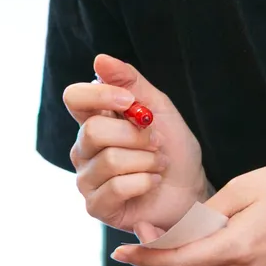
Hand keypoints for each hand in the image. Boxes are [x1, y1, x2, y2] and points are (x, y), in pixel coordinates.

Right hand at [63, 55, 206, 235]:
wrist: (192, 189)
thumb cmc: (174, 148)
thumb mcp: (158, 107)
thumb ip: (129, 82)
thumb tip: (99, 59)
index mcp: (94, 120)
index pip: (74, 98)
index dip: (100, 96)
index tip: (130, 102)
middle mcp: (84, 148)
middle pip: (93, 131)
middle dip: (136, 136)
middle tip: (157, 142)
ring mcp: (87, 179)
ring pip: (109, 160)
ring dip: (145, 160)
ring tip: (158, 164)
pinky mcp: (96, 206)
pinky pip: (115, 188)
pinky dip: (144, 182)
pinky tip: (152, 182)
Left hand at [108, 156, 265, 265]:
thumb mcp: (241, 188)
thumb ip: (204, 214)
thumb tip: (172, 231)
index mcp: (238, 247)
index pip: (177, 263)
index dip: (145, 258)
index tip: (119, 250)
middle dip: (157, 260)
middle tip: (142, 233)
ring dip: (178, 264)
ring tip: (164, 235)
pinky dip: (200, 265)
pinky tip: (195, 241)